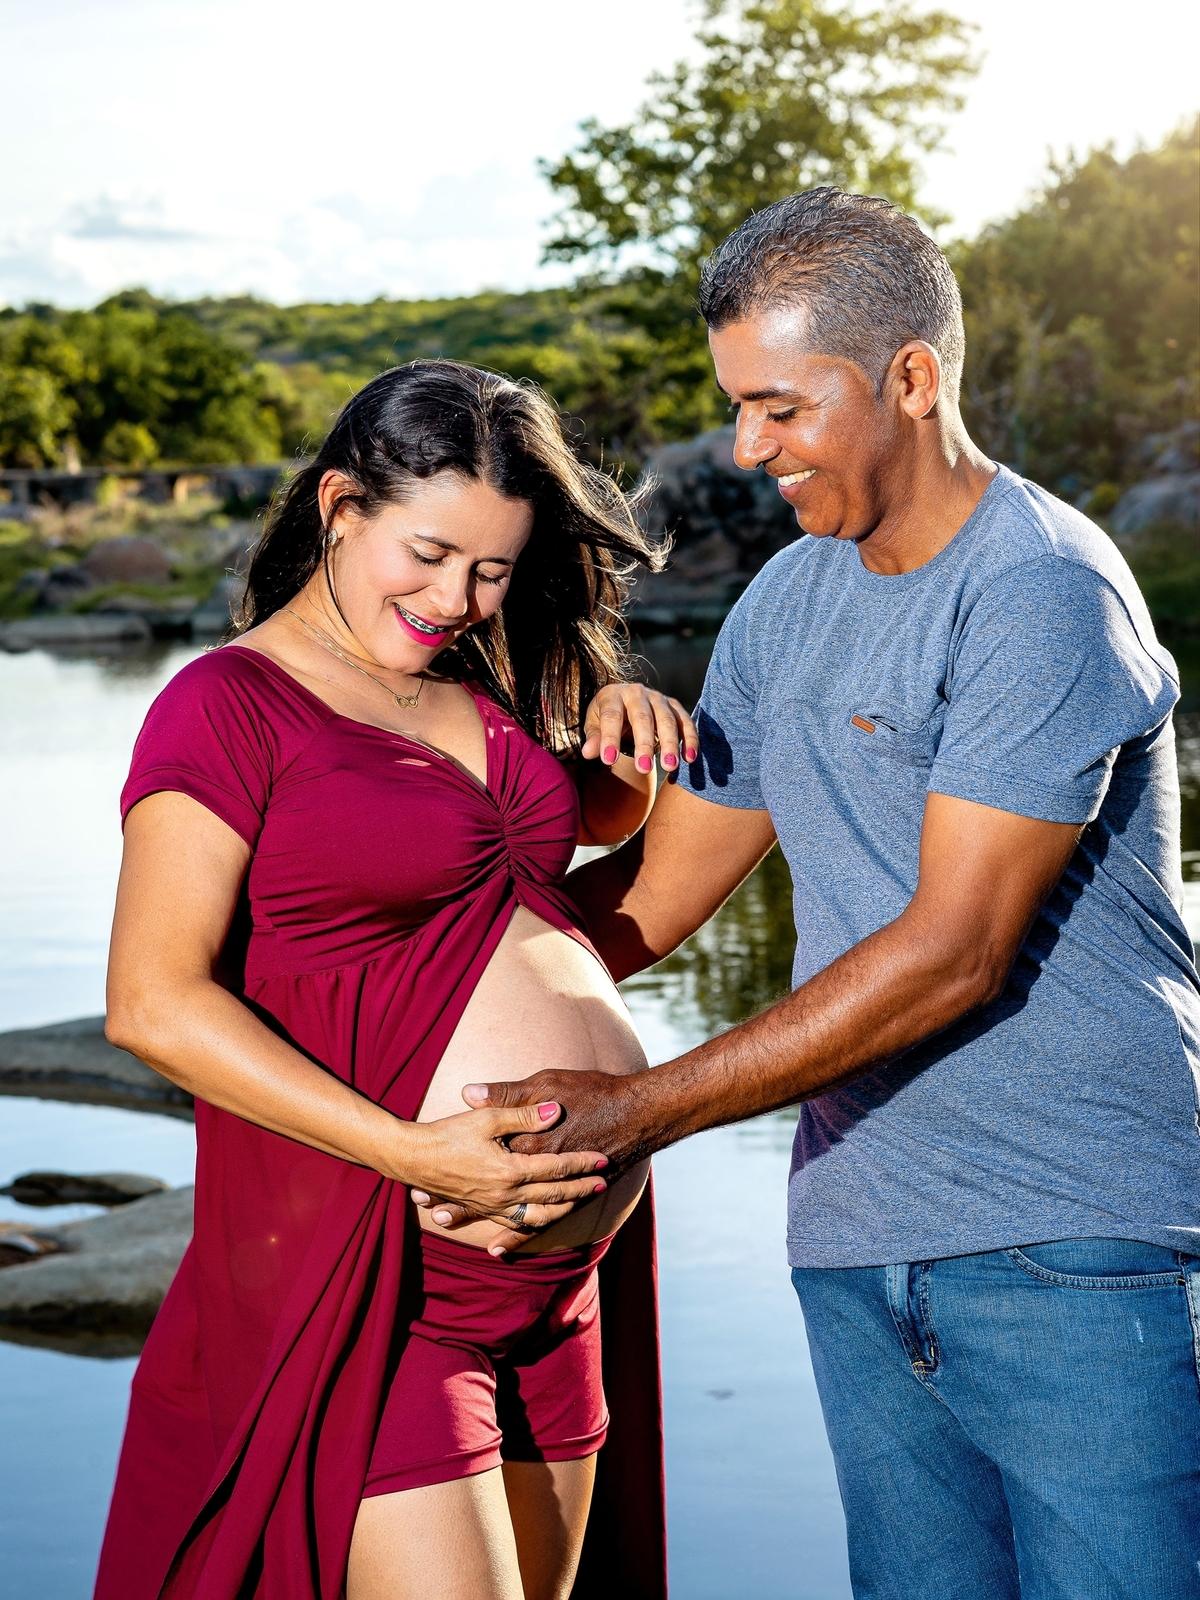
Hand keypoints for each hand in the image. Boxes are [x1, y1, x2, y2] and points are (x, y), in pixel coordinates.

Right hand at [403, 1101, 608, 1247]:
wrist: (412, 1157)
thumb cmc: (448, 1133)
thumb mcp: (487, 1118)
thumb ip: (524, 1114)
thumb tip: (555, 1111)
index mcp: (510, 1170)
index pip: (556, 1168)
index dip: (582, 1163)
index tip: (603, 1159)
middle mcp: (505, 1194)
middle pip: (553, 1196)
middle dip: (580, 1190)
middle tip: (602, 1184)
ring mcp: (493, 1207)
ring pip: (537, 1218)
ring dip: (561, 1211)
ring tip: (577, 1204)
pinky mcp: (482, 1211)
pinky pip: (512, 1226)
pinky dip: (529, 1230)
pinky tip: (537, 1229)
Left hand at [411, 1072, 649, 1243]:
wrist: (637, 1114)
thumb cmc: (593, 1092)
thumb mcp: (546, 1082)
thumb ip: (508, 1095)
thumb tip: (469, 1092)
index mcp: (527, 1142)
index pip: (481, 1154)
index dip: (450, 1162)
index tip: (423, 1168)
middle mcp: (536, 1172)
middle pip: (487, 1188)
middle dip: (454, 1195)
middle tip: (424, 1203)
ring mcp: (553, 1188)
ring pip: (503, 1209)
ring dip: (474, 1216)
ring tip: (444, 1220)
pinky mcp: (569, 1198)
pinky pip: (537, 1223)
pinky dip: (515, 1236)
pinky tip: (498, 1248)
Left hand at [581, 683, 697, 775]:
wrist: (624, 700)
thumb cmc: (606, 716)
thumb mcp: (594, 724)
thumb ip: (594, 738)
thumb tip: (589, 753)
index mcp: (612, 695)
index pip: (611, 716)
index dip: (610, 738)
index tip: (608, 760)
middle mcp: (636, 692)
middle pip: (642, 718)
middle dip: (643, 744)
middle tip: (643, 769)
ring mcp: (658, 698)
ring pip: (667, 720)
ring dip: (670, 744)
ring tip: (669, 767)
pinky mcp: (674, 706)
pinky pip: (685, 722)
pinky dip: (690, 739)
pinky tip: (689, 759)